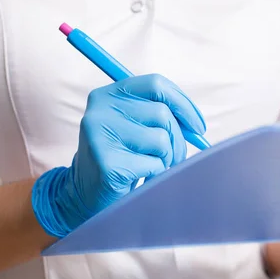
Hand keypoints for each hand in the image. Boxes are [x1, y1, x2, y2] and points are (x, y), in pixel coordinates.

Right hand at [31, 74, 205, 237]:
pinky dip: (156, 173)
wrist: (82, 194)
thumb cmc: (118, 157)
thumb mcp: (131, 126)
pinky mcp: (107, 163)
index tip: (197, 125)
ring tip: (152, 166)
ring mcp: (101, 136)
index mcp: (107, 95)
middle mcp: (100, 110)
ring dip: (166, 158)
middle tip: (175, 156)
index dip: (182, 102)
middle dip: (178, 139)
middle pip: (162, 113)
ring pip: (161, 140)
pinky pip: (153, 164)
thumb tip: (195, 123)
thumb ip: (158, 115)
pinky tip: (139, 177)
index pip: (156, 84)